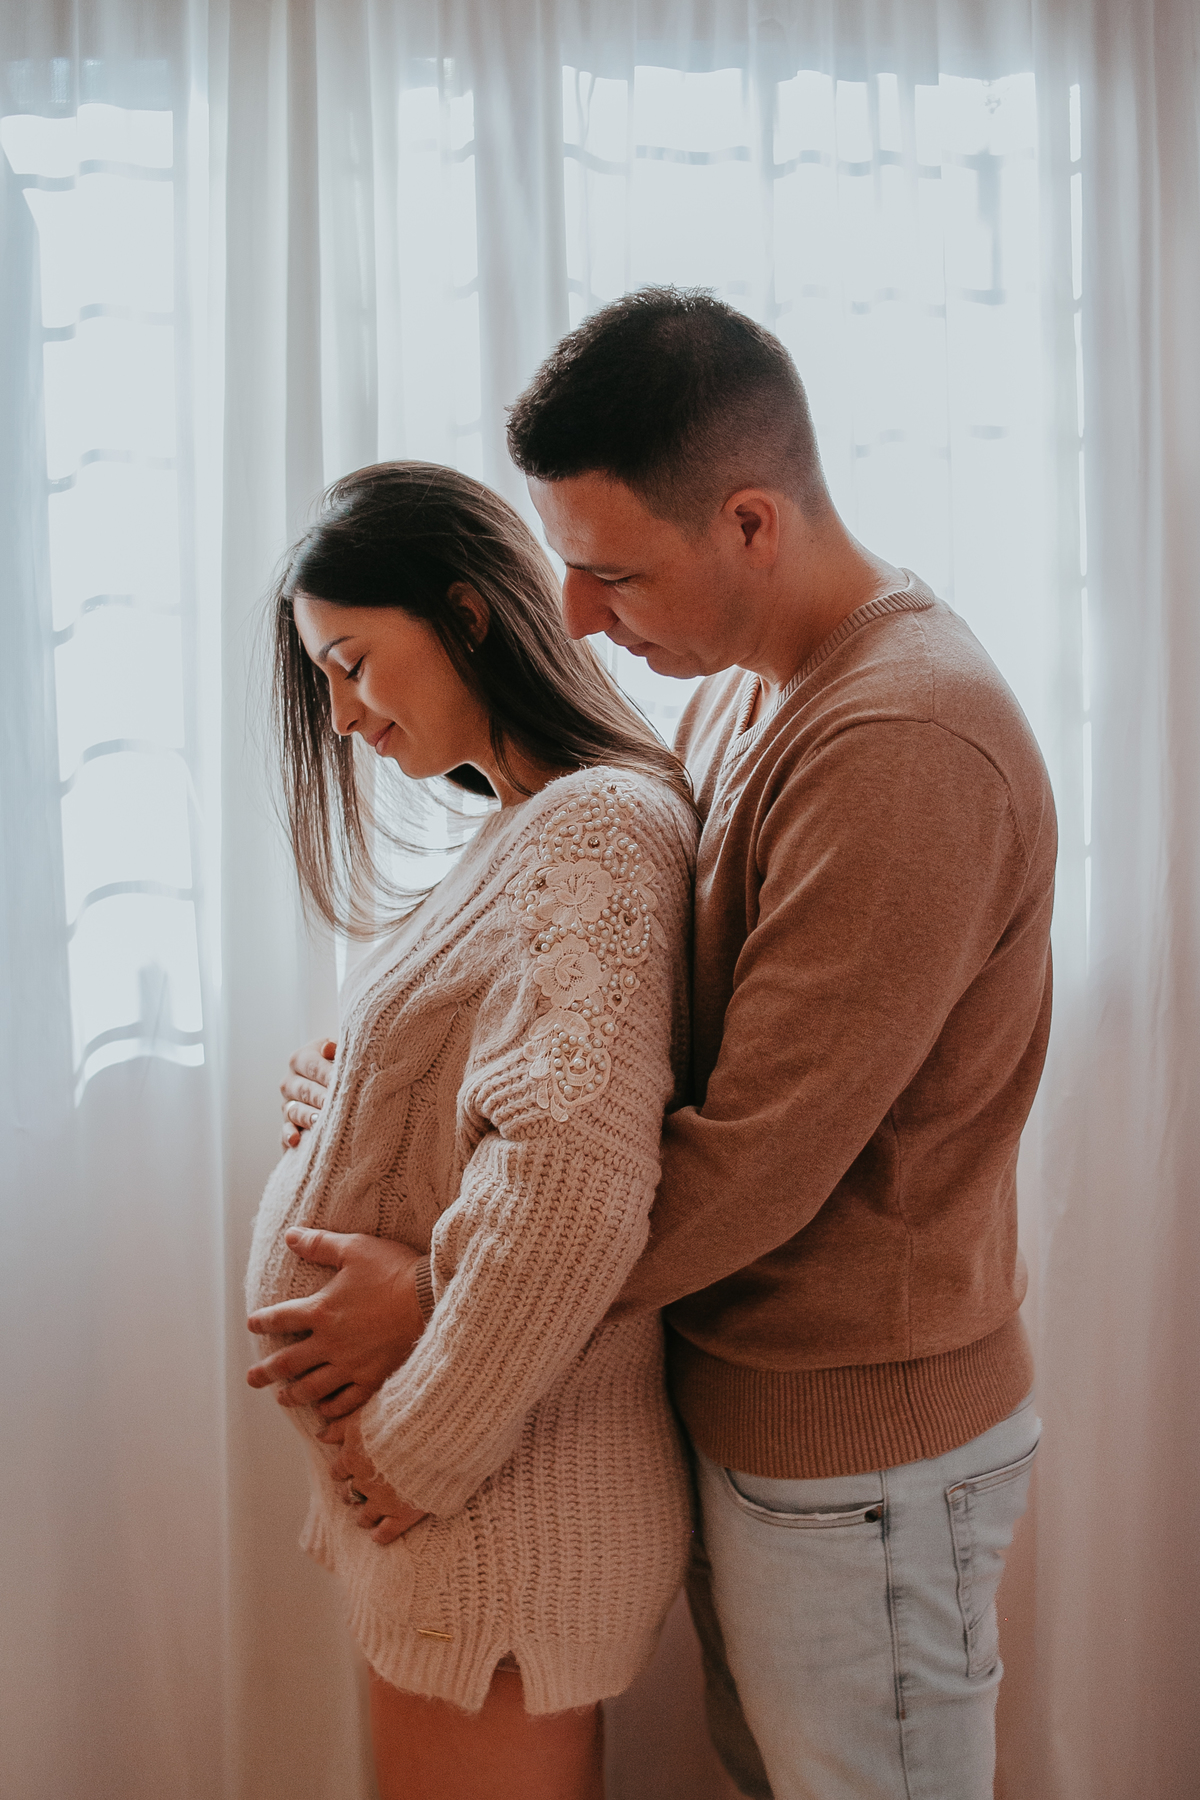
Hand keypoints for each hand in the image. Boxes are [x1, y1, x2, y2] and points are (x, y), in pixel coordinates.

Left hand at [246, 1228, 425, 1416]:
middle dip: (266, 1372)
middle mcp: (329, 1343)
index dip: (262, 1322)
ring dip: (293, 1394)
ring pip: (312, 1387)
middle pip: (288, 1362)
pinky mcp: (373, 1379)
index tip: (252, 1325)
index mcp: (321, 1310)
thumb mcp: (355, 1248)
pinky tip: (324, 1411)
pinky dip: (331, 1410)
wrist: (432, 1299)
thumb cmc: (394, 1270)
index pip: (281, 1318)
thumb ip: (320, 1244)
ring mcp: (350, 1365)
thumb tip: (290, 1236)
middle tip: (252, 1379)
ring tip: (282, 1399)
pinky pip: (346, 1402)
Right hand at [281, 1037, 336, 1149]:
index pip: (313, 1065)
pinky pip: (285, 1131)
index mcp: (301, 1059)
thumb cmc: (342, 1067)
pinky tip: (296, 1139)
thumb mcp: (341, 1054)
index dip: (329, 1073)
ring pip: (296, 1111)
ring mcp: (287, 1105)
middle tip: (340, 1104)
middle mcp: (290, 1081)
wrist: (336, 1087)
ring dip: (309, 1117)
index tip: (346, 1082)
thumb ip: (338, 1050)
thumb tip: (329, 1049)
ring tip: (323, 1121)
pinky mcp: (288, 1126)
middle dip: (323, 1098)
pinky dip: (289, 1135)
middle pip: (305, 1090)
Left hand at [329, 1413, 427, 1545]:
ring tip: (367, 1517)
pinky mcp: (403, 1512)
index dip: (344, 1470)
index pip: (338, 1470)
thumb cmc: (400, 1416)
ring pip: (364, 1516)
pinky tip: (378, 1536)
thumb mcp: (365, 1415)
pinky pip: (386, 1532)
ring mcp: (382, 1500)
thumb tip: (319, 1434)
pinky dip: (381, 1535)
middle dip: (353, 1493)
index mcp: (353, 1457)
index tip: (350, 1471)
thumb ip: (341, 1426)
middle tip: (361, 1492)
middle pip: (348, 1494)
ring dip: (364, 1516)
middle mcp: (363, 1481)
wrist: (432, 1432)